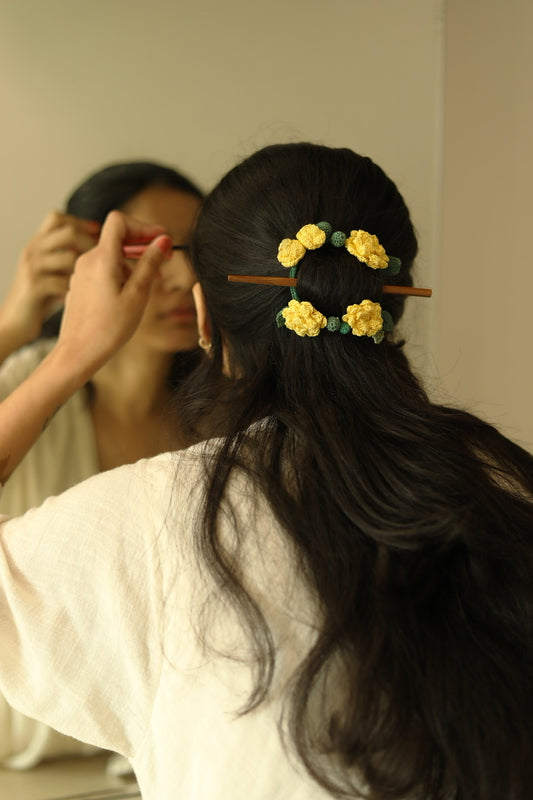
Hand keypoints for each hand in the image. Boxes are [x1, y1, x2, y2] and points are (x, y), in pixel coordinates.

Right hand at [0, 212, 99, 352]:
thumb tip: (99, 248)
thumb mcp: (52, 271)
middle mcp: (33, 250)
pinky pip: (63, 282)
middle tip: (104, 260)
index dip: (81, 223)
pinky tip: (80, 299)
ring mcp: (32, 267)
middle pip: (67, 231)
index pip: (57, 217)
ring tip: (95, 283)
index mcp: (38, 244)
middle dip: (91, 244)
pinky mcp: (33, 287)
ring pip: (69, 257)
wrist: (13, 323)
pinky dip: (76, 291)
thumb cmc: (40, 299)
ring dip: (87, 271)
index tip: (99, 235)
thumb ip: (67, 258)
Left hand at [56, 210, 170, 380]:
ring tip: (148, 283)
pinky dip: (118, 273)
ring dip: (131, 262)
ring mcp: (80, 273)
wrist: (78, 352)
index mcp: (102, 258)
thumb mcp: (138, 295)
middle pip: (116, 238)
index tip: (161, 239)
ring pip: (110, 255)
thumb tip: (162, 241)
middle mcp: (87, 260)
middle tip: (164, 260)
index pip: (119, 221)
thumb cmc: (109, 328)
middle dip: (142, 245)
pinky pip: (101, 270)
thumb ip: (149, 264)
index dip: (143, 226)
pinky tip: (128, 294)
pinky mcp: (79, 285)